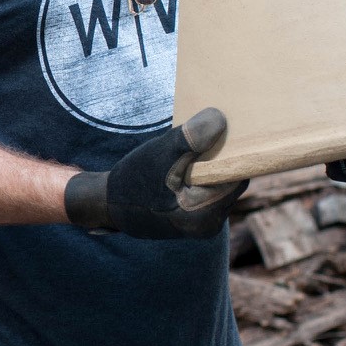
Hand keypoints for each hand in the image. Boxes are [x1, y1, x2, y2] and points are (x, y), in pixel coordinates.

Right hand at [64, 107, 247, 239]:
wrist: (109, 205)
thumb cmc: (132, 181)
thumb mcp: (160, 155)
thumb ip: (191, 139)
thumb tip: (220, 119)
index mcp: (204, 214)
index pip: (237, 176)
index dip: (234, 151)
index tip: (227, 128)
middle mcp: (209, 225)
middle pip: (231, 182)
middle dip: (222, 158)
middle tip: (209, 132)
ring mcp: (204, 225)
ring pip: (221, 186)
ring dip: (213, 166)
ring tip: (197, 146)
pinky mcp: (197, 220)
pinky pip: (211, 192)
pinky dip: (205, 176)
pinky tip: (189, 162)